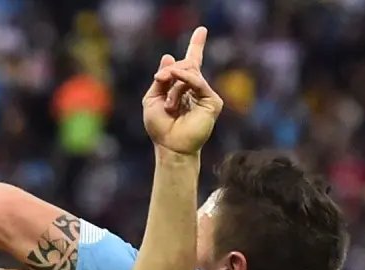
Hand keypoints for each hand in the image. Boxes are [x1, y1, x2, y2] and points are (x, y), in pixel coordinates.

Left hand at [142, 26, 222, 155]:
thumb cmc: (159, 126)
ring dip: (173, 85)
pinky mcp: (212, 101)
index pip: (191, 64)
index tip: (202, 30)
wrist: (169, 145)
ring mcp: (205, 94)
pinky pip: (197, 82)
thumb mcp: (152, 98)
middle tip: (160, 79)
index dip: (196, 46)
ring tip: (168, 105)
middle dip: (171, 71)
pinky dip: (184, 82)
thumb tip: (169, 57)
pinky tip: (174, 96)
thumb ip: (161, 79)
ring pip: (189, 73)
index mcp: (182, 87)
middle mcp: (195, 89)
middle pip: (187, 64)